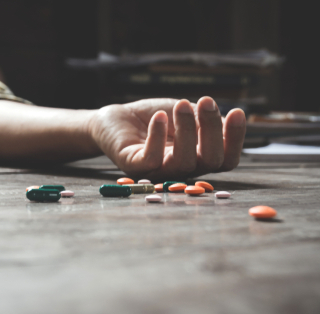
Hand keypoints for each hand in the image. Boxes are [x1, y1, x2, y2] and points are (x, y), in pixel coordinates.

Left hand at [90, 97, 245, 179]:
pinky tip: (159, 117)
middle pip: (210, 162)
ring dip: (187, 131)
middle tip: (206, 101)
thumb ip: (203, 119)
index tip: (237, 112)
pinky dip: (157, 137)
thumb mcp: (184, 114)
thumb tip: (229, 118)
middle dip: (212, 130)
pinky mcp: (134, 167)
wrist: (117, 118)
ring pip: (183, 162)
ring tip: (181, 104)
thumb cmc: (153, 118)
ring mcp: (158, 171)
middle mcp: (181, 169)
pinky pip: (151, 159)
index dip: (235, 139)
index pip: (225, 159)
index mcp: (197, 158)